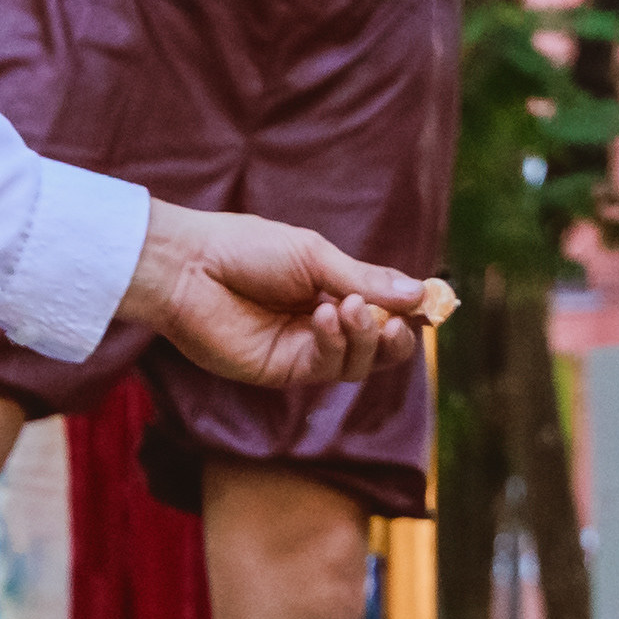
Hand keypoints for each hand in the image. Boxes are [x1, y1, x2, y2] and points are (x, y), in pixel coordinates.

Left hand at [115, 205, 431, 386]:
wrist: (189, 266)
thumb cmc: (244, 249)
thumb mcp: (313, 256)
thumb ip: (364, 279)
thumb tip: (421, 293)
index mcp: (330, 289)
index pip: (384, 310)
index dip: (408, 312)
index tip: (428, 304)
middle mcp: (320, 324)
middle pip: (378, 347)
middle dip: (393, 336)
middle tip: (390, 319)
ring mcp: (301, 350)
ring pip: (357, 363)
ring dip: (364, 338)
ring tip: (350, 309)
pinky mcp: (281, 370)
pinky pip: (326, 368)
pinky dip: (335, 344)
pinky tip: (325, 317)